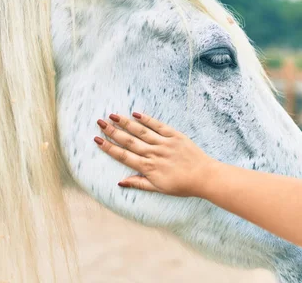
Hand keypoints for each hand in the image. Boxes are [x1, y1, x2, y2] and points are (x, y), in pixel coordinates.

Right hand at [94, 112, 218, 196]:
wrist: (204, 177)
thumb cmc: (182, 185)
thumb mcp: (159, 189)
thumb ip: (139, 183)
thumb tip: (120, 182)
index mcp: (148, 167)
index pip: (124, 156)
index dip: (109, 147)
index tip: (97, 140)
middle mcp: (153, 154)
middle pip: (129, 141)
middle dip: (113, 131)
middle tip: (100, 122)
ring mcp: (164, 143)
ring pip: (141, 131)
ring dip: (126, 123)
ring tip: (113, 115)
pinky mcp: (175, 136)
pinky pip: (158, 126)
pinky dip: (147, 119)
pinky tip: (136, 113)